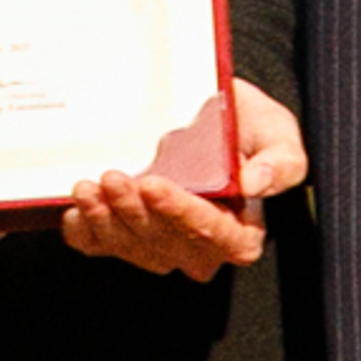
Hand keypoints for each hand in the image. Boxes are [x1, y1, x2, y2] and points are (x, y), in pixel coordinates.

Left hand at [61, 80, 308, 278]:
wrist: (208, 114)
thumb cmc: (248, 129)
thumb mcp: (278, 134)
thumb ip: (282, 160)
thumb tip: (256, 182)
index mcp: (240, 231)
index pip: (215, 235)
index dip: (182, 214)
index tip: (156, 186)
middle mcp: (198, 247)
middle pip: (165, 243)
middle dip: (135, 212)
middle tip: (114, 178)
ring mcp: (158, 244)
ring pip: (130, 246)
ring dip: (105, 219)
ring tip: (90, 186)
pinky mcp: (123, 236)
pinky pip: (99, 246)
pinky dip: (85, 230)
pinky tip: (78, 208)